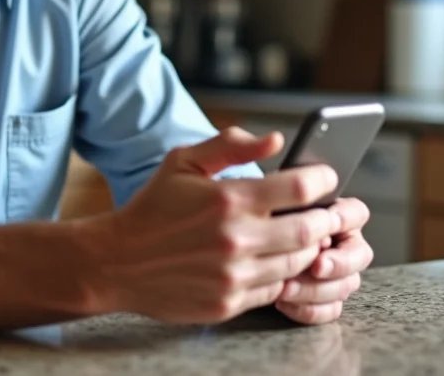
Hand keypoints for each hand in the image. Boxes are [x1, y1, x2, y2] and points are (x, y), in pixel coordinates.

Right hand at [90, 127, 342, 324]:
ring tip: (297, 233)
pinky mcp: (229, 303)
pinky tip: (269, 258)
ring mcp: (234, 276)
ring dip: (305, 248)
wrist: (117, 261)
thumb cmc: (153, 207)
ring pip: (298, 263)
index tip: (325, 178)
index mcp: (228, 199)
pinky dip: (281, 273)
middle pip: (311, 231)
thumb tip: (276, 139)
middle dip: (326, 219)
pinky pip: (275, 289)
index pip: (301, 188)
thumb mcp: (184, 162)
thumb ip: (230, 144)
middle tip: (325, 211)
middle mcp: (236, 239)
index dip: (323, 179)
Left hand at [274, 197, 372, 325]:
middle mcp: (342, 245)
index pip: (357, 213)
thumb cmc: (262, 224)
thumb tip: (313, 233)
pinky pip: (330, 311)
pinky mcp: (327, 300)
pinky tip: (282, 303)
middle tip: (316, 267)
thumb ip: (294, 214)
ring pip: (345, 286)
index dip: (345, 219)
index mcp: (336, 216)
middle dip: (339, 264)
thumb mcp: (273, 211)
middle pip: (360, 255)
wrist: (245, 251)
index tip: (326, 225)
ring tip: (285, 288)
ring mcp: (338, 275)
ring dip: (316, 289)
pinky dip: (307, 309)